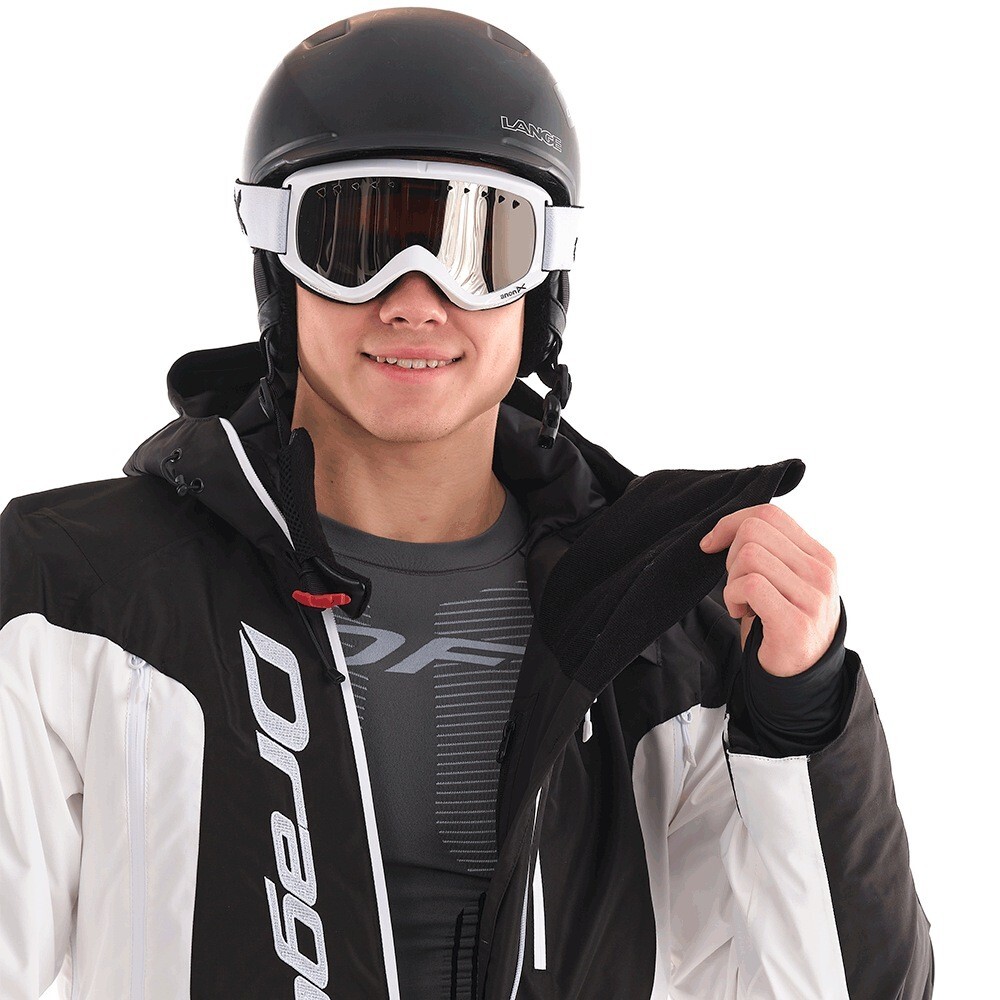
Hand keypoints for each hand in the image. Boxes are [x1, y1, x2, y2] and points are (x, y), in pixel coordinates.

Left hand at [698, 503, 840, 677]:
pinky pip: (749, 585)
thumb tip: (725, 528)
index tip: (711, 544)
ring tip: (742, 602)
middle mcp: (821, 572)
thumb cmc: (780, 622)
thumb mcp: (782, 578)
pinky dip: (732, 597)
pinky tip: (741, 612)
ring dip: (732, 580)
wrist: (798, 675)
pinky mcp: (796, 622)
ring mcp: (813, 597)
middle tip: (737, 585)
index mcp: (818, 555)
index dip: (730, 523)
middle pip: (754, 531)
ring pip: (749, 556)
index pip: (769, 514)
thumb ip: (768, 550)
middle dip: (730, 555)